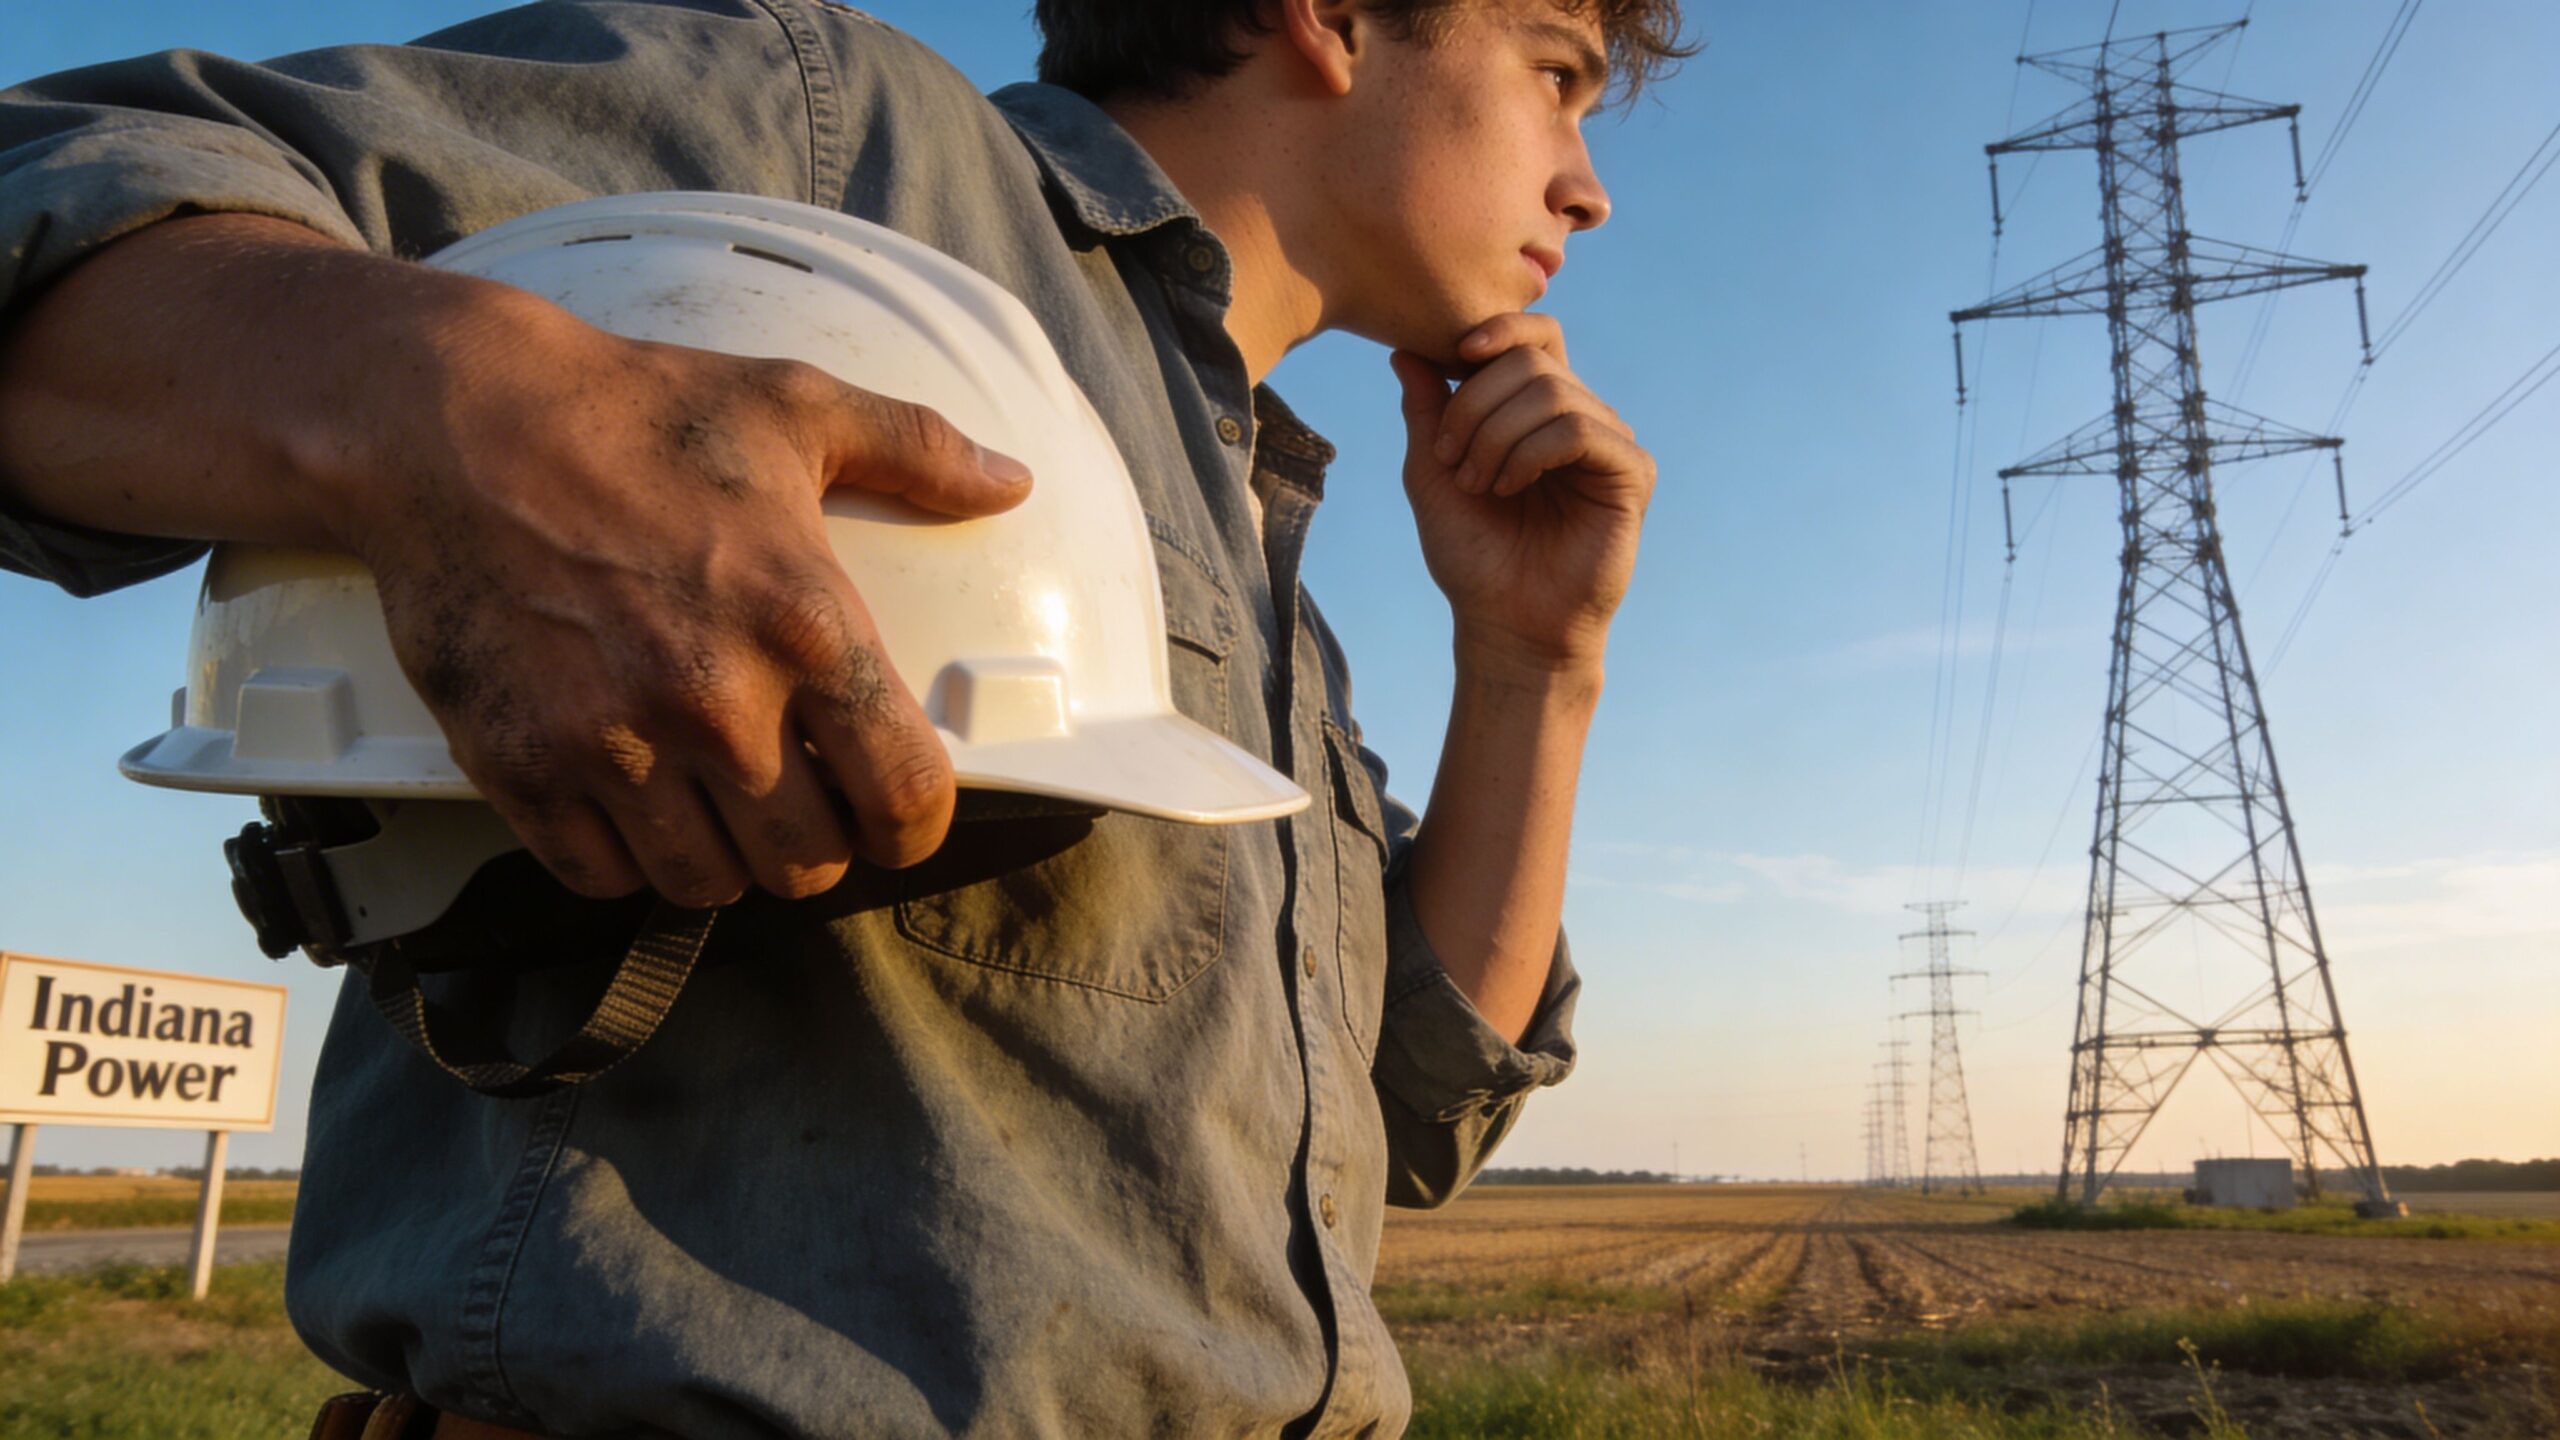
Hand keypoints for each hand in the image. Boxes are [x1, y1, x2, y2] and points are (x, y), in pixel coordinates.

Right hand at [345, 289, 1029, 907]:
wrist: (448, 422)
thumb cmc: (630, 413)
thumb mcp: (793, 407)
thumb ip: (913, 449)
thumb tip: (1007, 483)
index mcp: (804, 625)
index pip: (904, 796)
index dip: (914, 825)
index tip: (896, 816)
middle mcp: (716, 701)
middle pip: (808, 863)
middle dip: (817, 846)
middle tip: (798, 807)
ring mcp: (613, 743)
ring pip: (706, 884)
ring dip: (724, 862)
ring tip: (717, 812)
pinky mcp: (520, 767)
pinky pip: (600, 876)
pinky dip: (624, 860)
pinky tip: (633, 810)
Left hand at [1390, 313, 1652, 675]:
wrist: (1505, 622)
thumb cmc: (1472, 554)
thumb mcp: (1431, 472)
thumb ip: (1426, 410)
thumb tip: (1406, 349)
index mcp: (1537, 410)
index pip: (1533, 335)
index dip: (1498, 329)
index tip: (1455, 355)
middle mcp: (1579, 417)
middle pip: (1532, 359)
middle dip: (1475, 404)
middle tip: (1451, 460)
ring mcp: (1610, 442)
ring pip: (1553, 392)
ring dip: (1497, 435)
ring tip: (1478, 485)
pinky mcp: (1632, 473)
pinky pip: (1580, 430)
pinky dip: (1531, 453)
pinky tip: (1511, 488)